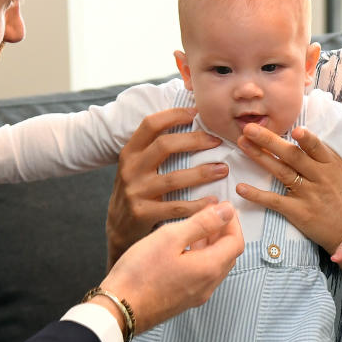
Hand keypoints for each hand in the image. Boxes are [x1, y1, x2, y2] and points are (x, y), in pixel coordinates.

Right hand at [100, 202, 243, 332]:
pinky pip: (202, 275)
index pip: (236, 242)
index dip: (232, 222)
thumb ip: (202, 223)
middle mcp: (208, 285)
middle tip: (211, 213)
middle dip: (224, 232)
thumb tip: (227, 211)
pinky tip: (183, 248)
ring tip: (196, 227)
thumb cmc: (140, 272)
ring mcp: (196, 295)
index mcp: (209, 268)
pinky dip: (201, 257)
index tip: (222, 207)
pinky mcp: (183, 300)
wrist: (119, 309)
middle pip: (228, 255)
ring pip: (215, 265)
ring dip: (212, 244)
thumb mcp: (170, 237)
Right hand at [106, 107, 227, 265]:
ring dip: (202, 173)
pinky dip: (198, 204)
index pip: (150, 124)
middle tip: (218, 141)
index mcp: (130, 152)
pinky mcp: (143, 213)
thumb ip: (155, 148)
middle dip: (195, 140)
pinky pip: (176, 207)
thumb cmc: (137, 190)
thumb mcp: (137, 165)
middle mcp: (131, 169)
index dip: (174, 115)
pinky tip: (213, 201)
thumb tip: (189, 120)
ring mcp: (136, 191)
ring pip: (173, 178)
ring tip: (223, 169)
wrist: (118, 227)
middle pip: (164, 145)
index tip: (197, 113)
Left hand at [235, 124, 341, 253]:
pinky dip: (257, 195)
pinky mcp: (299, 212)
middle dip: (269, 140)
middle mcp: (320, 177)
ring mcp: (309, 195)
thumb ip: (318, 154)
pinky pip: (275, 201)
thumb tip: (295, 132)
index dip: (306, 139)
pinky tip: (241, 188)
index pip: (316, 148)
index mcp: (330, 163)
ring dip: (259, 157)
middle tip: (249, 128)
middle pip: (292, 156)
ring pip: (281, 172)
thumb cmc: (341, 194)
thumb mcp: (337, 170)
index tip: (294, 129)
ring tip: (242, 144)